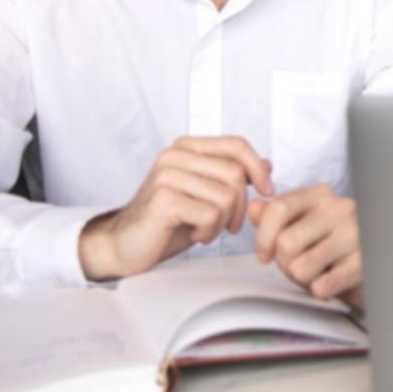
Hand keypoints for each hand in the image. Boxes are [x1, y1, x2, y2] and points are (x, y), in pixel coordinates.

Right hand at [79, 136, 273, 280]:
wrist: (125, 246)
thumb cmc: (167, 221)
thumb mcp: (205, 194)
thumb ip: (231, 177)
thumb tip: (268, 164)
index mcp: (187, 147)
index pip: (237, 145)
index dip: (258, 168)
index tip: (267, 190)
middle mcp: (174, 155)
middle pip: (235, 173)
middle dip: (241, 205)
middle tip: (228, 224)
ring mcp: (167, 175)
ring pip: (226, 195)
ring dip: (224, 221)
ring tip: (207, 228)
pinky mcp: (163, 199)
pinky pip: (211, 213)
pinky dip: (210, 230)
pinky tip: (195, 235)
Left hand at [248, 184, 363, 310]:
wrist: (367, 264)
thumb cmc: (328, 243)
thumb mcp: (299, 224)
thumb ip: (274, 216)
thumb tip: (255, 207)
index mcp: (321, 195)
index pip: (278, 208)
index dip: (263, 238)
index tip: (264, 255)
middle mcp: (341, 208)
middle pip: (286, 242)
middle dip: (284, 263)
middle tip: (297, 265)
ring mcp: (355, 235)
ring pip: (301, 267)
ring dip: (302, 278)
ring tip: (315, 272)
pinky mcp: (363, 263)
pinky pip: (322, 286)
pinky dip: (319, 290)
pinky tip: (329, 282)